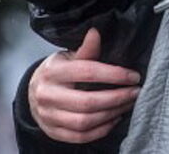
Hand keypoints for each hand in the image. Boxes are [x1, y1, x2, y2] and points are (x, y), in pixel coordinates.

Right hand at [28, 28, 140, 143]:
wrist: (32, 92)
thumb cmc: (58, 71)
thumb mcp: (68, 56)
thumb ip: (86, 49)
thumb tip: (96, 32)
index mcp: (53, 72)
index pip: (87, 72)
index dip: (114, 75)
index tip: (134, 76)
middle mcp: (47, 95)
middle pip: (87, 102)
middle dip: (117, 98)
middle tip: (135, 92)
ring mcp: (47, 116)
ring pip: (84, 122)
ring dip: (112, 114)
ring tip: (128, 104)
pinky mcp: (52, 132)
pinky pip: (80, 136)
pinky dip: (101, 130)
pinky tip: (114, 119)